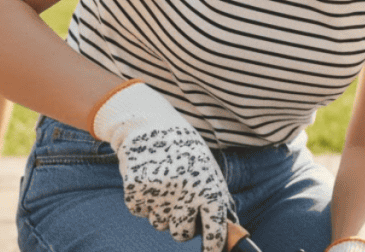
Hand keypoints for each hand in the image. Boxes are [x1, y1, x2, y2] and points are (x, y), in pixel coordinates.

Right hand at [92, 81, 235, 251]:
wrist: (151, 126)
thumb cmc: (185, 151)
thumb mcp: (208, 168)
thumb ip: (216, 197)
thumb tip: (228, 227)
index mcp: (208, 187)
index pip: (215, 227)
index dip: (214, 245)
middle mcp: (186, 193)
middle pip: (180, 234)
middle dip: (181, 227)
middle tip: (180, 207)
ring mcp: (160, 194)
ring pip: (159, 224)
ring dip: (161, 211)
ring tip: (164, 184)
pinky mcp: (136, 192)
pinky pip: (139, 212)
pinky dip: (142, 201)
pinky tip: (148, 180)